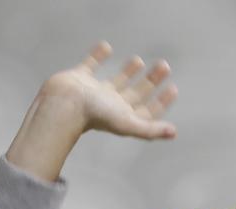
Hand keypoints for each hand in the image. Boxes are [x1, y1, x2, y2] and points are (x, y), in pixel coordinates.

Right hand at [39, 41, 178, 138]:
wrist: (62, 103)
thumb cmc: (95, 115)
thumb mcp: (127, 122)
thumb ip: (150, 129)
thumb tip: (173, 133)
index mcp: (123, 116)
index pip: (147, 110)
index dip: (161, 102)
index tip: (173, 88)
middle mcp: (111, 106)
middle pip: (136, 93)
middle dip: (151, 81)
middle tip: (164, 66)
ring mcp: (95, 92)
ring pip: (116, 81)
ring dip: (128, 71)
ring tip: (139, 60)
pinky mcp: (79, 79)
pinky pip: (90, 65)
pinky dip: (97, 56)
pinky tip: (107, 47)